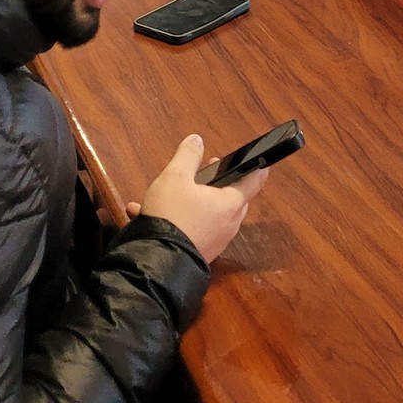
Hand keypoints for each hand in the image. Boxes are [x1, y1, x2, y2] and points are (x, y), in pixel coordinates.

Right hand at [129, 134, 266, 263]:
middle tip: (204, 169)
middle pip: (231, 197)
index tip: (258, 159)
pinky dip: (179, 218)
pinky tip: (145, 213)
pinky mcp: (200, 252)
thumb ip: (187, 156)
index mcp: (230, 203)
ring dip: (194, 200)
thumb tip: (197, 140)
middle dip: (218, 182)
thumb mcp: (175, 177)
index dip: (256, 166)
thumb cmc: (172, 216)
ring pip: (210, 213)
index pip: (254, 180)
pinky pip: (194, 228)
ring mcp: (216, 241)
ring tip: (170, 191)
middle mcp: (228, 224)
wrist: (158, 263)